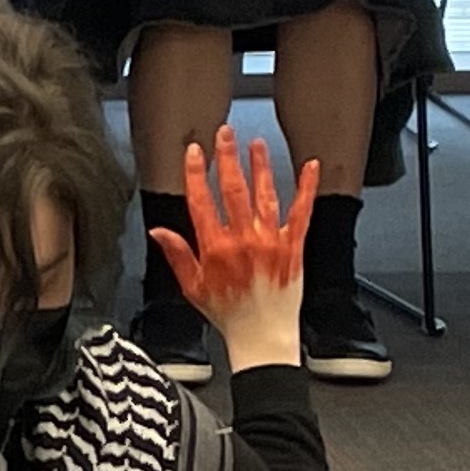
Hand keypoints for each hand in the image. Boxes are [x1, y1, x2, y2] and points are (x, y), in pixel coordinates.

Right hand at [146, 128, 314, 372]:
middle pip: (233, 190)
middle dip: (227, 158)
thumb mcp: (192, 287)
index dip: (196, 174)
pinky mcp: (294, 246)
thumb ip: (178, 255)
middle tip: (224, 134)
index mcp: (216, 249)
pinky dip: (306, 188)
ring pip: (264, 194)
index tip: (194, 153)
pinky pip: (301, 211)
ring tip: (256, 143)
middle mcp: (243, 241)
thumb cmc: (229, 314)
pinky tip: (310, 167)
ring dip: (260, 165)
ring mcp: (271, 241)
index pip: (202, 202)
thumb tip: (159, 232)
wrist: (263, 335)